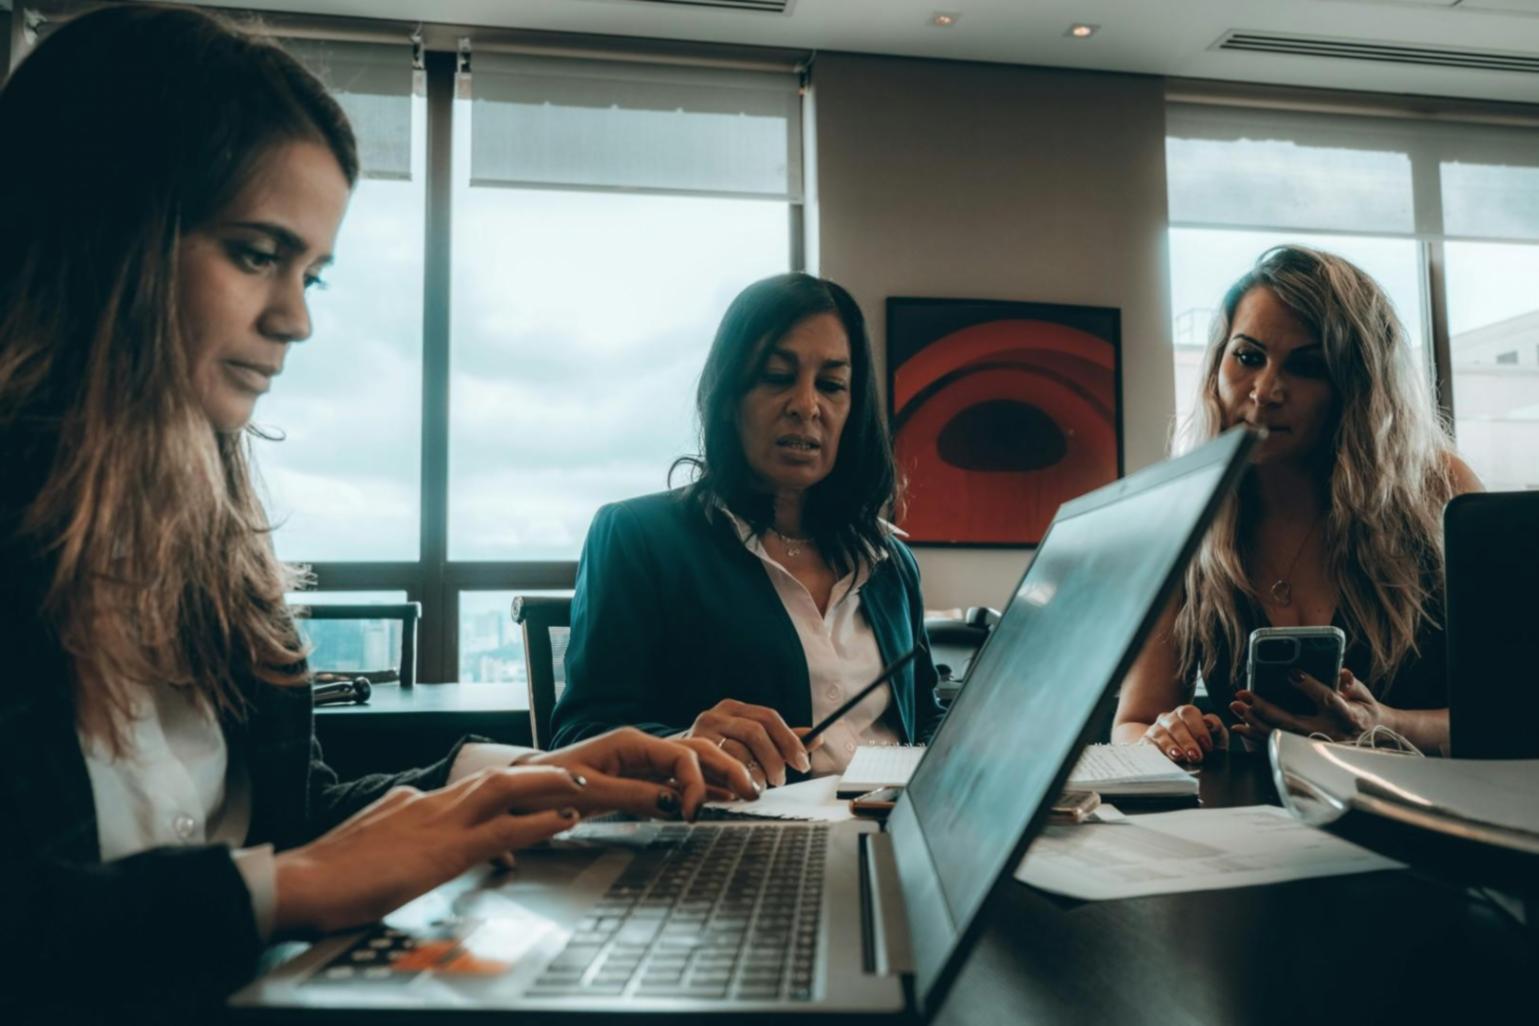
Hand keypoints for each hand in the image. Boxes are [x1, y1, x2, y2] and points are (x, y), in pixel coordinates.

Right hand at [274, 765, 587, 936]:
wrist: (298, 884)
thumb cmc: (324, 878)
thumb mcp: (366, 849)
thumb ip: (394, 843)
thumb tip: (411, 851)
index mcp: (406, 801)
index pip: (465, 791)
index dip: (500, 792)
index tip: (526, 790)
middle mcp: (427, 802)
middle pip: (494, 777)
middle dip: (536, 774)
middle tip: (571, 776)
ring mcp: (438, 822)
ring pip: (506, 791)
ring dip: (548, 787)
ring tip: (582, 786)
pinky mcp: (445, 850)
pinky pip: (504, 830)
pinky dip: (538, 823)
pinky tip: (563, 822)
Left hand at [521, 727, 759, 817]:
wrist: (520, 789)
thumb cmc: (545, 786)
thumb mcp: (587, 792)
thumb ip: (633, 795)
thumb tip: (675, 803)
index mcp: (629, 742)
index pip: (680, 755)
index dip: (695, 783)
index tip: (694, 814)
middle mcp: (640, 748)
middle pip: (696, 752)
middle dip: (727, 769)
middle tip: (752, 793)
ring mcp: (641, 763)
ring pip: (692, 764)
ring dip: (720, 777)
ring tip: (748, 793)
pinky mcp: (637, 780)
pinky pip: (677, 782)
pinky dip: (702, 790)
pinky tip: (722, 800)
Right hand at [678, 700, 819, 788]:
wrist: (676, 763)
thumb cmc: (720, 755)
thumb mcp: (750, 743)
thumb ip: (781, 740)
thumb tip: (818, 738)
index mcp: (734, 708)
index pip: (768, 717)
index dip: (788, 740)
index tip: (802, 763)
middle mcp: (716, 714)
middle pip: (756, 732)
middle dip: (774, 759)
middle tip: (781, 780)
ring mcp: (701, 732)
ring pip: (739, 752)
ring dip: (756, 773)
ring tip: (761, 786)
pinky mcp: (690, 751)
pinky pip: (722, 767)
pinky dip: (738, 780)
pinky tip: (742, 789)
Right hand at [1141, 704, 1227, 763]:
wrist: (1184, 761)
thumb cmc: (1202, 748)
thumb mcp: (1215, 738)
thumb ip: (1217, 729)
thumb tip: (1211, 724)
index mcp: (1186, 714)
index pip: (1189, 713)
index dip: (1198, 728)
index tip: (1208, 747)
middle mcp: (1169, 719)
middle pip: (1175, 725)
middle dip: (1186, 741)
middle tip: (1196, 757)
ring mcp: (1155, 730)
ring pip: (1160, 734)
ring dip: (1170, 746)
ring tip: (1179, 757)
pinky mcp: (1146, 743)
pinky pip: (1147, 746)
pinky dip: (1155, 752)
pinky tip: (1163, 761)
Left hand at [1231, 669, 1382, 742]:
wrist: (1370, 735)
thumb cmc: (1362, 709)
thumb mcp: (1364, 694)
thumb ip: (1352, 684)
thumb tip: (1343, 674)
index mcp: (1348, 716)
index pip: (1328, 700)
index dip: (1310, 687)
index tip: (1292, 673)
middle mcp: (1329, 733)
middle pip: (1293, 721)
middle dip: (1265, 708)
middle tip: (1244, 694)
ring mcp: (1315, 745)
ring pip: (1281, 734)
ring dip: (1255, 721)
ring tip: (1236, 706)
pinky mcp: (1304, 751)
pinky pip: (1277, 744)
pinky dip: (1256, 737)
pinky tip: (1239, 727)